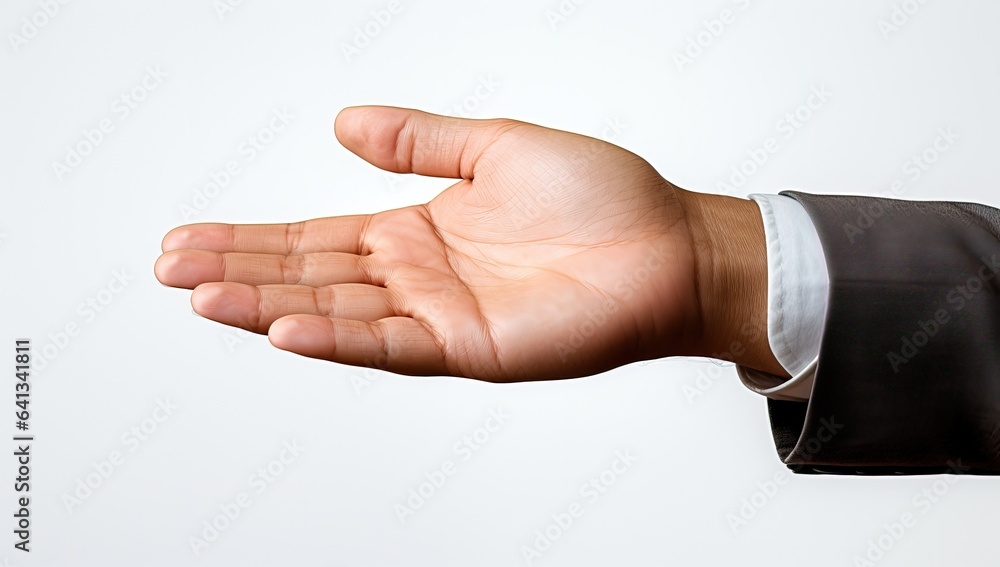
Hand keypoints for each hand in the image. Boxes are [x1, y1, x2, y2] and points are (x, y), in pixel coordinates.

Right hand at [154, 106, 780, 379]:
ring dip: (267, 305)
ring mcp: (439, 316)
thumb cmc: (599, 196)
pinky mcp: (471, 347)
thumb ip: (418, 140)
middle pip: (310, 275)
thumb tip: (342, 123)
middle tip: (167, 266)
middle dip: (237, 272)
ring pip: (337, 311)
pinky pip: (392, 343)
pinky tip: (284, 327)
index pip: (314, 237)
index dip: (249, 238)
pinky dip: (337, 337)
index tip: (187, 237)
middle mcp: (417, 278)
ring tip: (201, 295)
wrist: (668, 243)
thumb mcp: (494, 146)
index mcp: (416, 232)